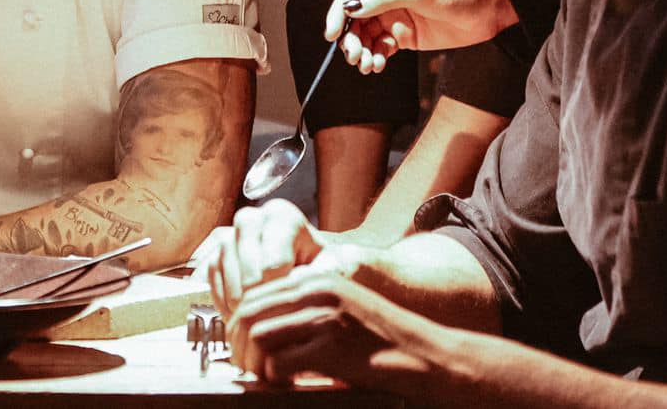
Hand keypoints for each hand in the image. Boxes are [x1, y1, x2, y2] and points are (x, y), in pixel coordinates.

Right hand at [193, 200, 352, 319]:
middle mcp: (252, 218)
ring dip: (235, 298)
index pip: (272, 260)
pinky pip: (208, 272)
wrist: (314, 263)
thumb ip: (325, 274)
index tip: (286, 308)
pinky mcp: (215, 250)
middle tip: (266, 318)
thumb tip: (298, 283)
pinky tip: (237, 312)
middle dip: (255, 296)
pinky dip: (219, 295)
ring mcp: (231, 233)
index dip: (279, 292)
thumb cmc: (327, 265)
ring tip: (254, 319)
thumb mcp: (339, 267)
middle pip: (242, 261)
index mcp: (282, 217)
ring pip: (221, 263)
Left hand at [226, 266, 448, 395]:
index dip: (238, 325)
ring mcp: (324, 318)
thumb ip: (307, 312)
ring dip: (252, 363)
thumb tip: (261, 333)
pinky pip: (279, 363)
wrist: (430, 356)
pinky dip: (274, 378)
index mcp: (317, 280)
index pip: (255, 295)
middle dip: (237, 345)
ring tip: (263, 379)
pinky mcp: (331, 348)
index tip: (240, 349)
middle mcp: (316, 292)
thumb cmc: (388, 340)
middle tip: (244, 368)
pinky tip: (286, 386)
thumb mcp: (343, 310)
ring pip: (257, 336)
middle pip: (249, 313)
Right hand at [324, 0, 518, 72]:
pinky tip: (379, 65)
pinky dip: (376, 57)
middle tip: (355, 56)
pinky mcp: (405, 36)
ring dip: (363, 51)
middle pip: (355, 18)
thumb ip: (383, 0)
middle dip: (351, 38)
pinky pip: (381, 47)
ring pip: (366, 35)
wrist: (489, 11)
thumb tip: (350, 7)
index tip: (331, 34)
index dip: (337, 13)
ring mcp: (394, 16)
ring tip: (369, 65)